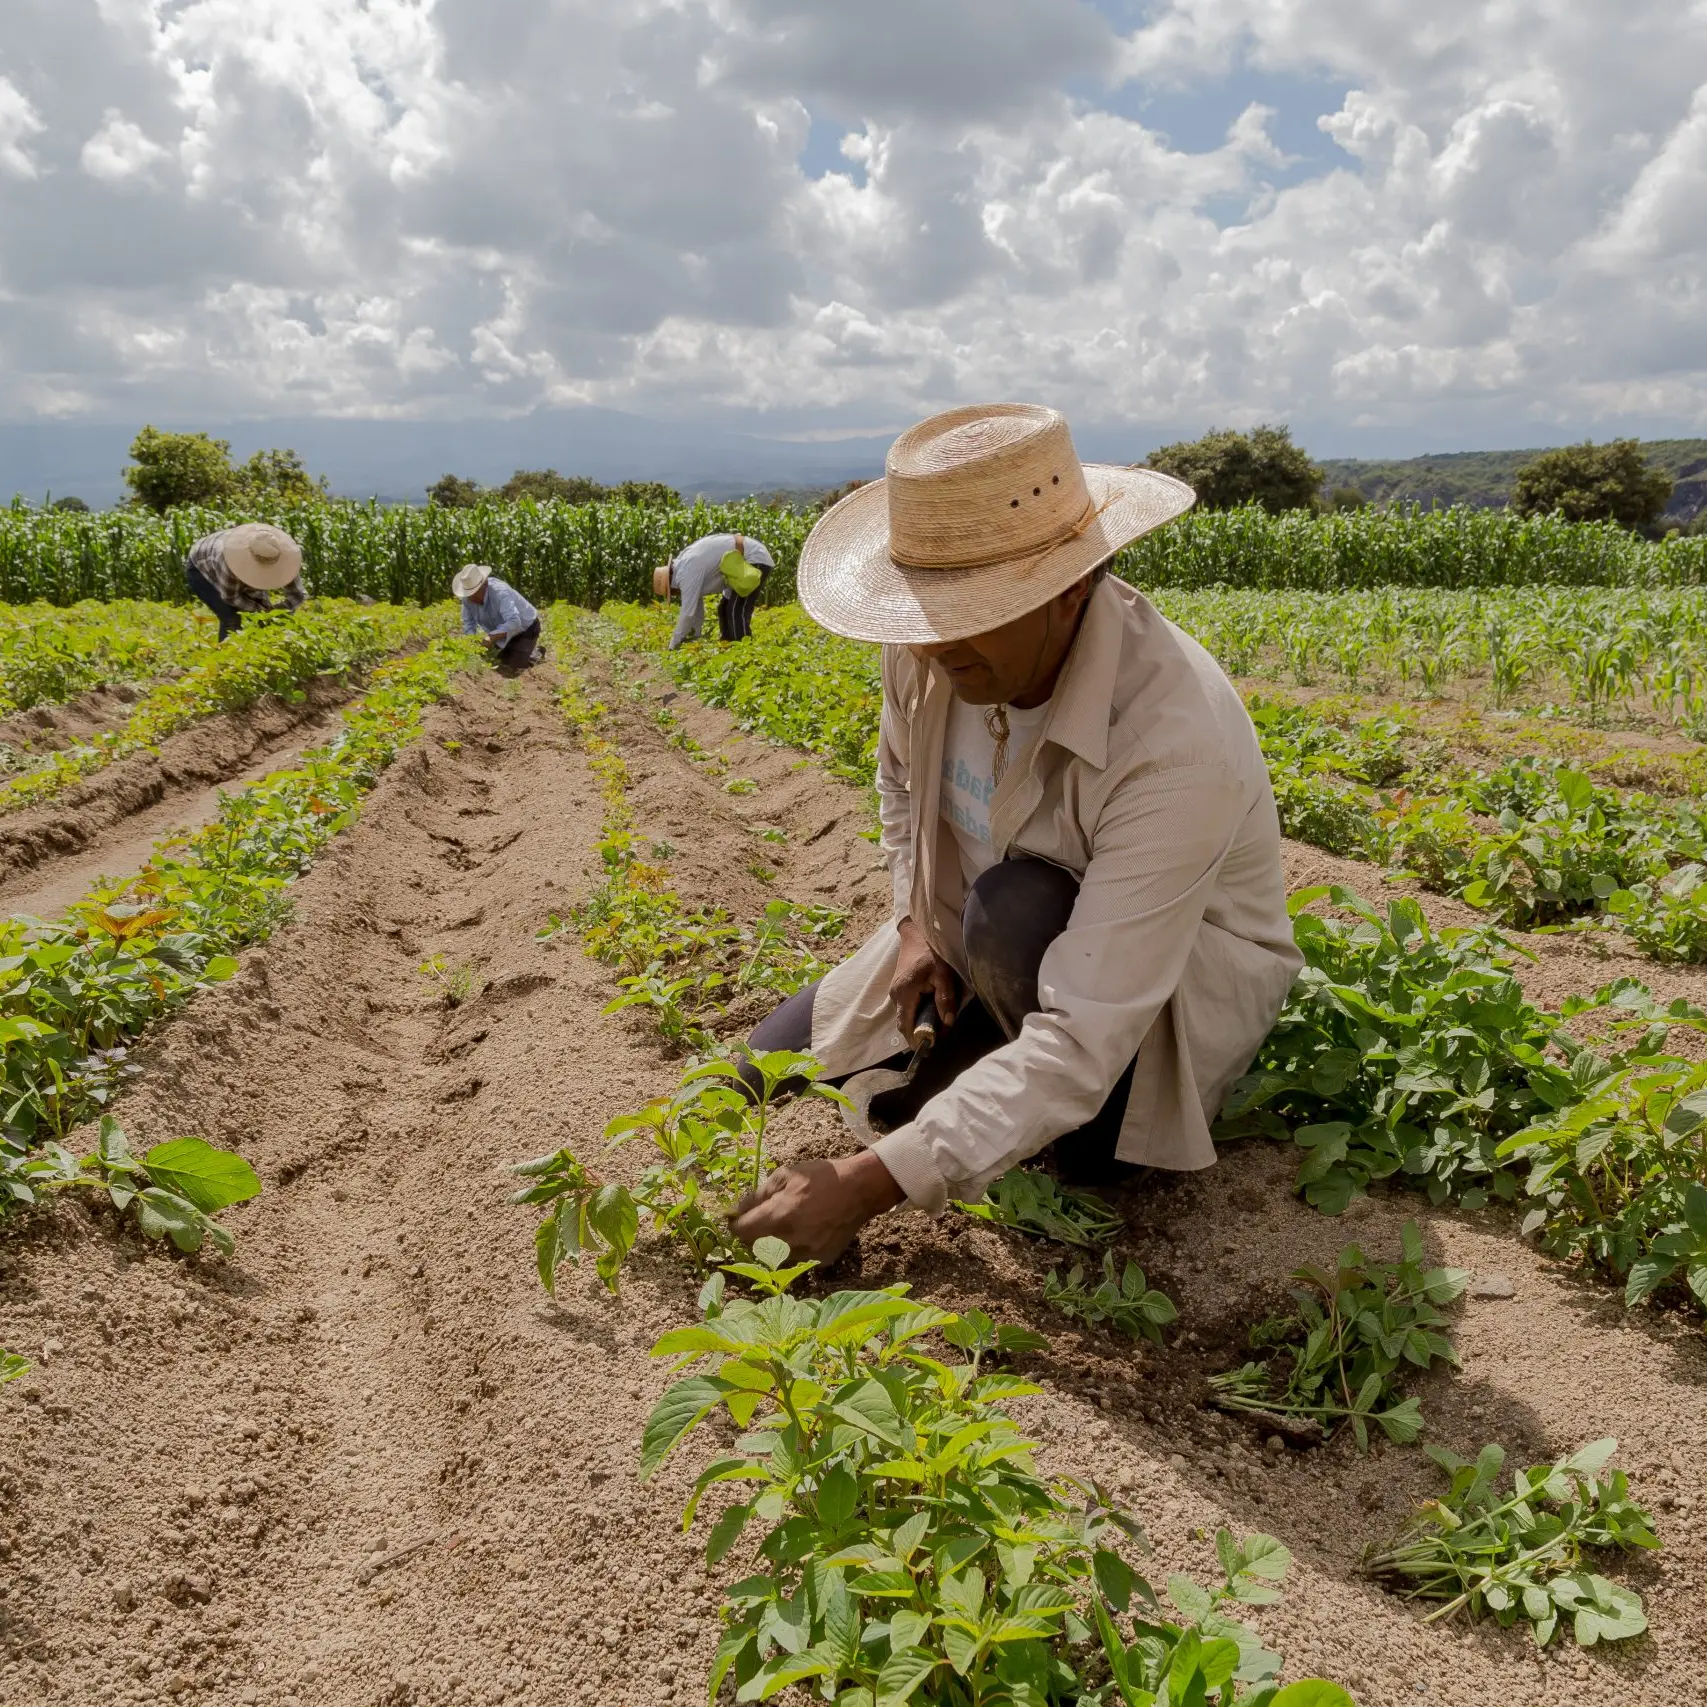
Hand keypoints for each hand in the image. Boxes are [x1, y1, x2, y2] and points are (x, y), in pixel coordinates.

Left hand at [729, 1153, 906, 1266]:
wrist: (858, 1190)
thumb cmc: (820, 1178)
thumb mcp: (784, 1176)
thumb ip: (757, 1196)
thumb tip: (736, 1211)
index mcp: (777, 1217)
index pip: (740, 1232)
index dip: (736, 1223)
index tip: (739, 1217)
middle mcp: (789, 1241)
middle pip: (754, 1246)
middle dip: (753, 1233)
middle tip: (764, 1217)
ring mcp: (806, 1255)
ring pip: (774, 1256)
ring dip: (773, 1243)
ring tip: (787, 1223)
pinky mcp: (819, 1261)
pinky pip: (796, 1259)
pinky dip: (794, 1248)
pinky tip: (805, 1231)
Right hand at [889, 915, 957, 1041]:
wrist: (917, 932)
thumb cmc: (931, 951)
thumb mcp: (943, 975)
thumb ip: (946, 1000)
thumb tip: (947, 1024)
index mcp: (905, 993)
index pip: (906, 1026)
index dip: (917, 1040)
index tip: (931, 1047)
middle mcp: (895, 994)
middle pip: (904, 1023)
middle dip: (920, 1033)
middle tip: (939, 1036)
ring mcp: (895, 991)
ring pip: (905, 1016)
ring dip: (919, 1023)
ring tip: (937, 1024)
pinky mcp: (899, 987)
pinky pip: (906, 1007)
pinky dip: (917, 1013)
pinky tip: (931, 1010)